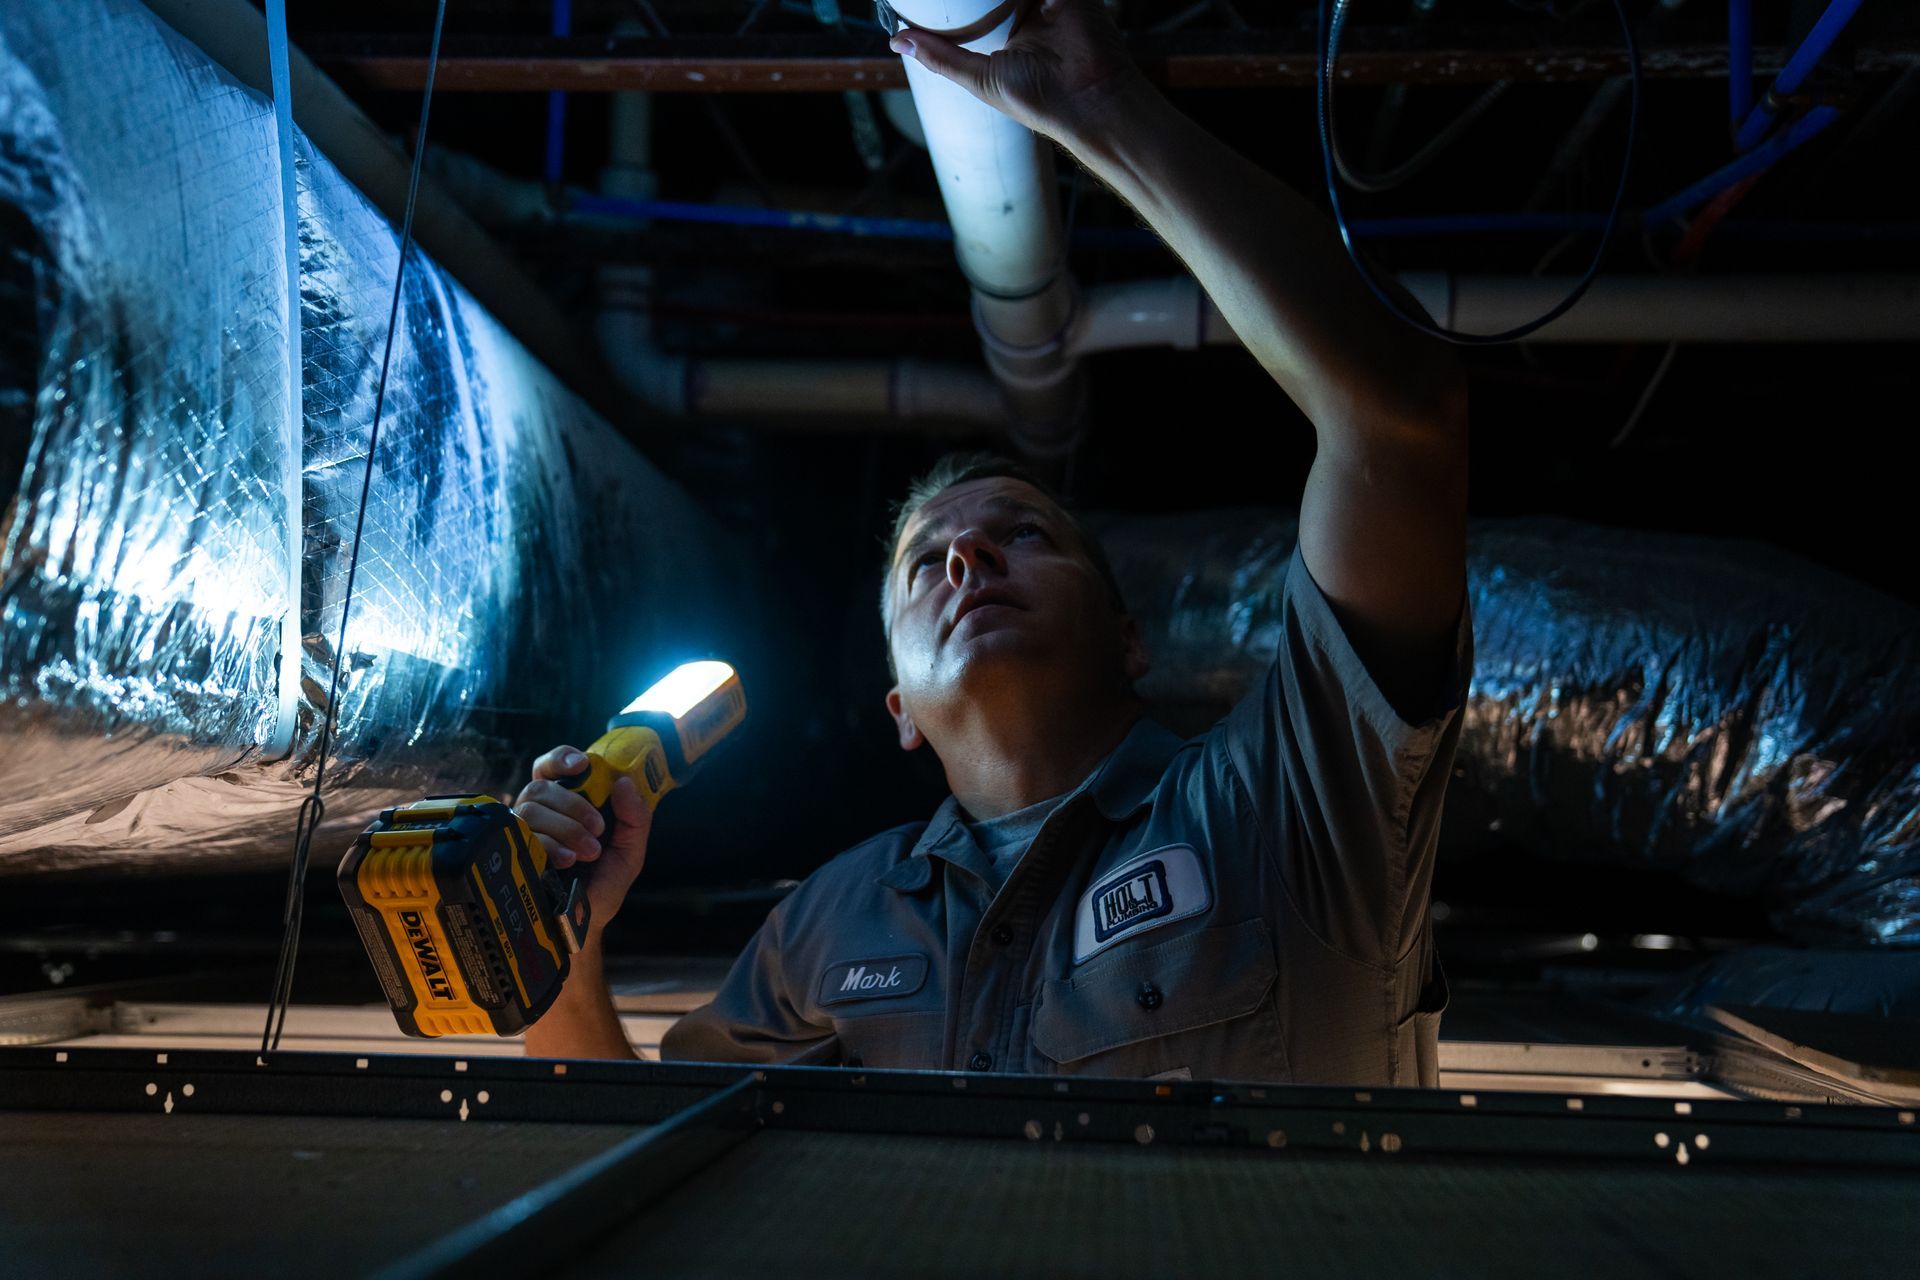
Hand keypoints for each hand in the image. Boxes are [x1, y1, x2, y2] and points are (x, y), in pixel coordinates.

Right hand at [513, 744, 654, 931]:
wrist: (584, 926)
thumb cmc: (603, 883)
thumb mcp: (629, 850)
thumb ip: (635, 817)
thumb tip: (625, 783)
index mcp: (566, 803)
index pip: (552, 767)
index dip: (561, 758)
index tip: (581, 765)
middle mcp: (540, 814)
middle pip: (541, 787)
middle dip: (573, 804)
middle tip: (598, 829)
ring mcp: (523, 834)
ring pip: (530, 809)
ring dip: (565, 828)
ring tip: (587, 853)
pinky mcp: (513, 855)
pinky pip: (522, 837)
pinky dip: (549, 845)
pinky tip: (566, 861)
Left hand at [888, 0, 1148, 146]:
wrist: (1089, 98)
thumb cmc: (1037, 99)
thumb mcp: (979, 78)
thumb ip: (942, 57)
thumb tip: (898, 42)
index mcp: (1009, 36)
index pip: (976, 8)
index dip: (954, 3)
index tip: (922, 0)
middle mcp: (1029, 15)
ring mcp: (1048, 0)